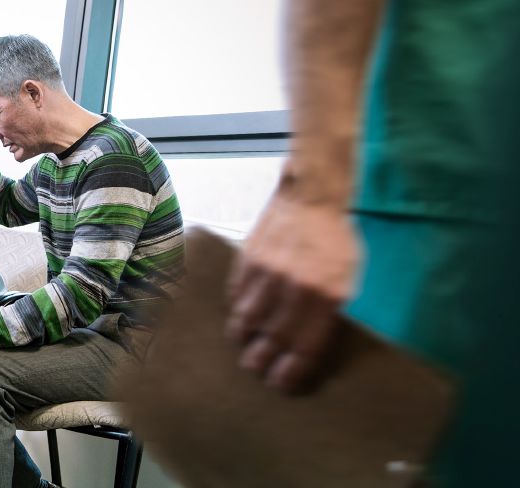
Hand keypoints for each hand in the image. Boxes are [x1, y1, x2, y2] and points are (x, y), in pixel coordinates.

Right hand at [226, 190, 357, 392]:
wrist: (311, 198)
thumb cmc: (336, 241)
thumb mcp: (347, 278)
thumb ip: (327, 311)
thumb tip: (303, 342)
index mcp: (326, 297)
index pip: (303, 347)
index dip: (290, 371)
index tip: (281, 384)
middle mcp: (294, 289)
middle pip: (270, 339)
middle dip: (261, 361)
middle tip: (256, 370)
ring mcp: (267, 275)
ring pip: (246, 320)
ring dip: (244, 338)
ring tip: (243, 347)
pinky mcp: (247, 261)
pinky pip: (236, 295)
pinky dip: (237, 309)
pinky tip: (240, 314)